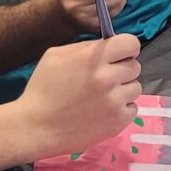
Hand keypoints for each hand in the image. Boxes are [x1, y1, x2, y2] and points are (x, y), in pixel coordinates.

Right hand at [22, 34, 142, 155]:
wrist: (36, 126)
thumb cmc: (42, 88)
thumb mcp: (56, 56)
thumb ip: (85, 47)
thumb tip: (107, 46)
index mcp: (94, 58)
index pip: (131, 43)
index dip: (126, 48)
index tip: (119, 55)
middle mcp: (109, 78)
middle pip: (135, 66)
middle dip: (121, 70)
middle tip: (103, 79)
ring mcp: (115, 102)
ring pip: (135, 88)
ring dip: (122, 90)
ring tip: (101, 97)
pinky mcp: (118, 122)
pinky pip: (132, 108)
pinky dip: (120, 108)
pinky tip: (102, 111)